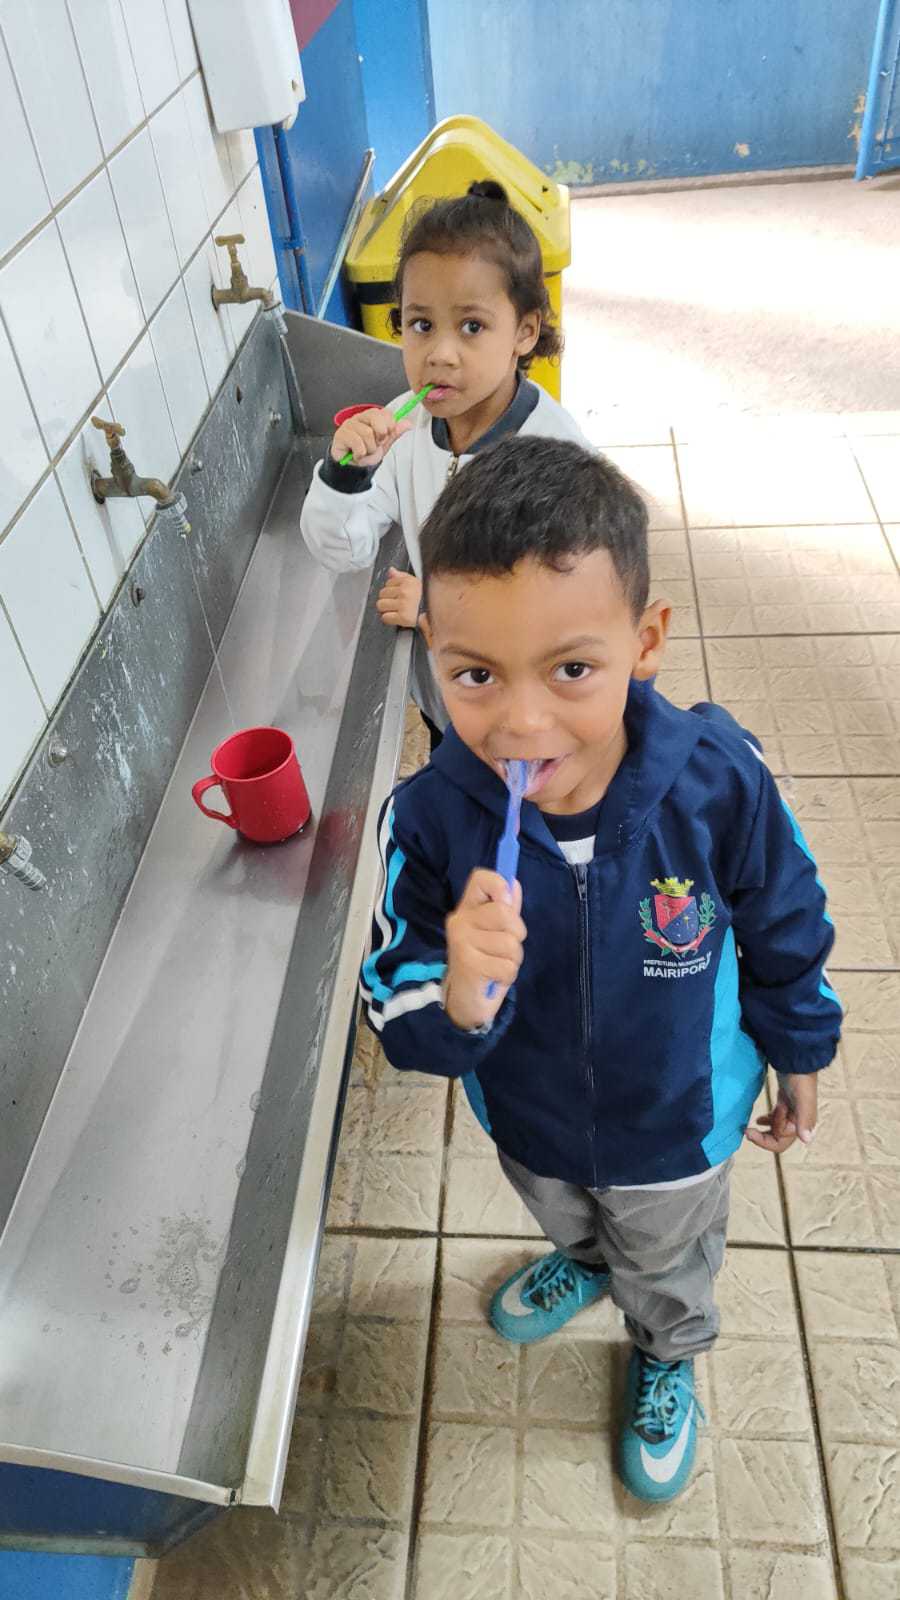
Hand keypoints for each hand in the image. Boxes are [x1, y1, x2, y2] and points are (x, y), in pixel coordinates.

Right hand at [330, 407, 411, 467]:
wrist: (353, 466)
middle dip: (380, 436)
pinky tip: (357, 455)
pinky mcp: (341, 434)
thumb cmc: (366, 452)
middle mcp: (360, 417)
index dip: (389, 426)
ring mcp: (349, 424)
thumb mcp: (384, 444)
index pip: (385, 412)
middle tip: (376, 445)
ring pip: (367, 433)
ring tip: (365, 452)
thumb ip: (394, 433)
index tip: (386, 437)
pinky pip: (357, 443)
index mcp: (371, 417)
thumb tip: (408, 423)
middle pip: (375, 417)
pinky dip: (360, 454)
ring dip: (370, 449)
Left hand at [376, 568, 421, 627]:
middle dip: (387, 599)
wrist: (436, 615)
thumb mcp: (417, 583)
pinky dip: (389, 619)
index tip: (397, 595)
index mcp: (409, 582)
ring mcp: (403, 604)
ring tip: (395, 611)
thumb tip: (391, 570)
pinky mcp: (403, 617)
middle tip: (396, 604)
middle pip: (382, 594)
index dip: (392, 590)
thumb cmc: (427, 600)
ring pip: (381, 605)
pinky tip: (396, 618)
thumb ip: (402, 576)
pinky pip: (385, 617)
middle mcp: (405, 592)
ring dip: (386, 609)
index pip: (388, 583)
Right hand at [444, 870, 525, 1031]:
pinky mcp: (469, 965)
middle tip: (504, 948)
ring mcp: (462, 943)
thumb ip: (506, 909)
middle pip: (505, 914)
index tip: (506, 902)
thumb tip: (513, 883)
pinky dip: (508, 976)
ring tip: (497, 964)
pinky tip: (493, 978)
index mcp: (468, 908)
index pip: (481, 879)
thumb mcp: (496, 932)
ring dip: (513, 960)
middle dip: (517, 934)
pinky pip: (508, 966)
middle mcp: (460, 921)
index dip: (499, 885)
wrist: (465, 1000)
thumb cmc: (485, 961)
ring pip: (510, 944)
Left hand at [745, 1073, 817, 1153]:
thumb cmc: (801, 1077)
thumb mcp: (803, 1099)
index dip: (767, 1138)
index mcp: (802, 1123)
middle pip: (779, 1138)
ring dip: (764, 1131)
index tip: (751, 1129)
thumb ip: (805, 1119)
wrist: (797, 1058)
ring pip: (776, 1129)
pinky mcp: (785, 1102)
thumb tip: (806, 1140)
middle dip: (763, 1138)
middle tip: (748, 1132)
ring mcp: (791, 1111)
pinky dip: (767, 1121)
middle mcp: (798, 1120)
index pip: (781, 1141)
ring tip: (751, 1128)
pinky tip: (759, 1120)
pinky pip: (776, 1118)